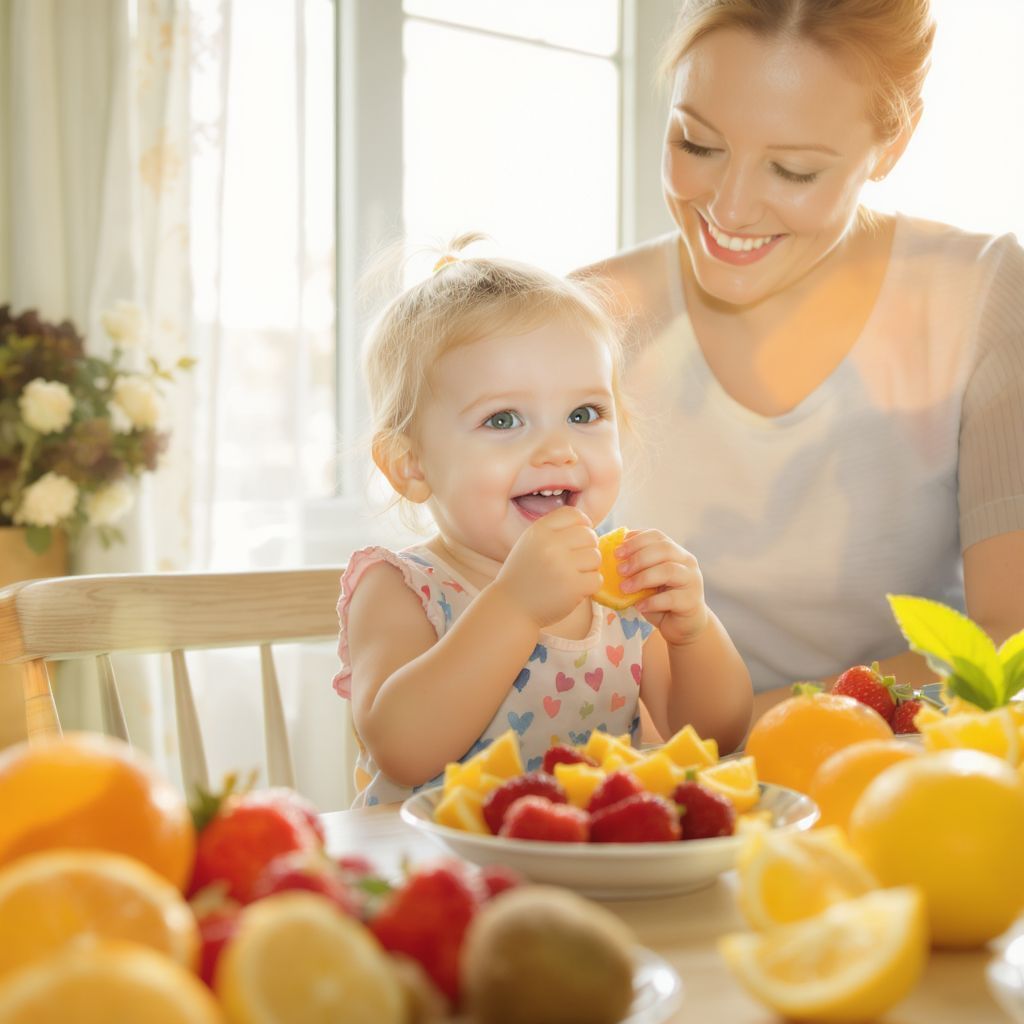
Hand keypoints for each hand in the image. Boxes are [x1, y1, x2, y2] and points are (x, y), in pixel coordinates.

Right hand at [493, 506, 600, 628]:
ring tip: (572, 576)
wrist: (512, 607)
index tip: (576, 540)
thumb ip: (555, 531)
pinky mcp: (573, 587)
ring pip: (596, 557)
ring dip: (589, 568)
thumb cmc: (525, 575)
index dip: (581, 525)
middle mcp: (550, 544)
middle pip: (589, 535)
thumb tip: (588, 525)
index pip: (574, 514)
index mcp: (539, 530)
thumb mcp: (531, 543)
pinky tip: (574, 589)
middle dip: (587, 548)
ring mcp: (562, 566)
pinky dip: (590, 585)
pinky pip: (597, 579)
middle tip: (575, 562)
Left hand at [615, 529, 707, 645]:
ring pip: (669, 570)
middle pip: (664, 549)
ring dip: (642, 578)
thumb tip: (611, 559)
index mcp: (674, 551)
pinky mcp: (691, 601)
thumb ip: (636, 568)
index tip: (617, 552)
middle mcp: (687, 562)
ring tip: (625, 588)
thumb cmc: (661, 599)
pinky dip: (652, 601)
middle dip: (638, 558)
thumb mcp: (647, 580)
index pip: (657, 536)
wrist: (683, 625)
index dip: (636, 541)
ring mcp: (692, 581)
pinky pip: (671, 598)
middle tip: (619, 570)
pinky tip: (639, 606)